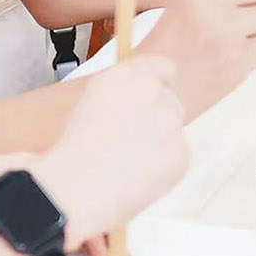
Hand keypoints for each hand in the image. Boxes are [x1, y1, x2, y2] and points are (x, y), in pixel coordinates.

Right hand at [31, 58, 187, 246]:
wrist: (76, 188)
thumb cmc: (75, 152)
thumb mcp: (91, 104)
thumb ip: (122, 93)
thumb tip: (141, 98)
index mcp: (124, 76)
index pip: (163, 67)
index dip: (159, 84)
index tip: (154, 99)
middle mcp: (150, 90)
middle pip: (170, 101)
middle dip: (157, 119)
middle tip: (131, 141)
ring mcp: (169, 121)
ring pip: (174, 130)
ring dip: (160, 143)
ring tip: (128, 162)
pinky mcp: (181, 152)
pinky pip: (177, 158)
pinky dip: (163, 169)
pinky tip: (137, 176)